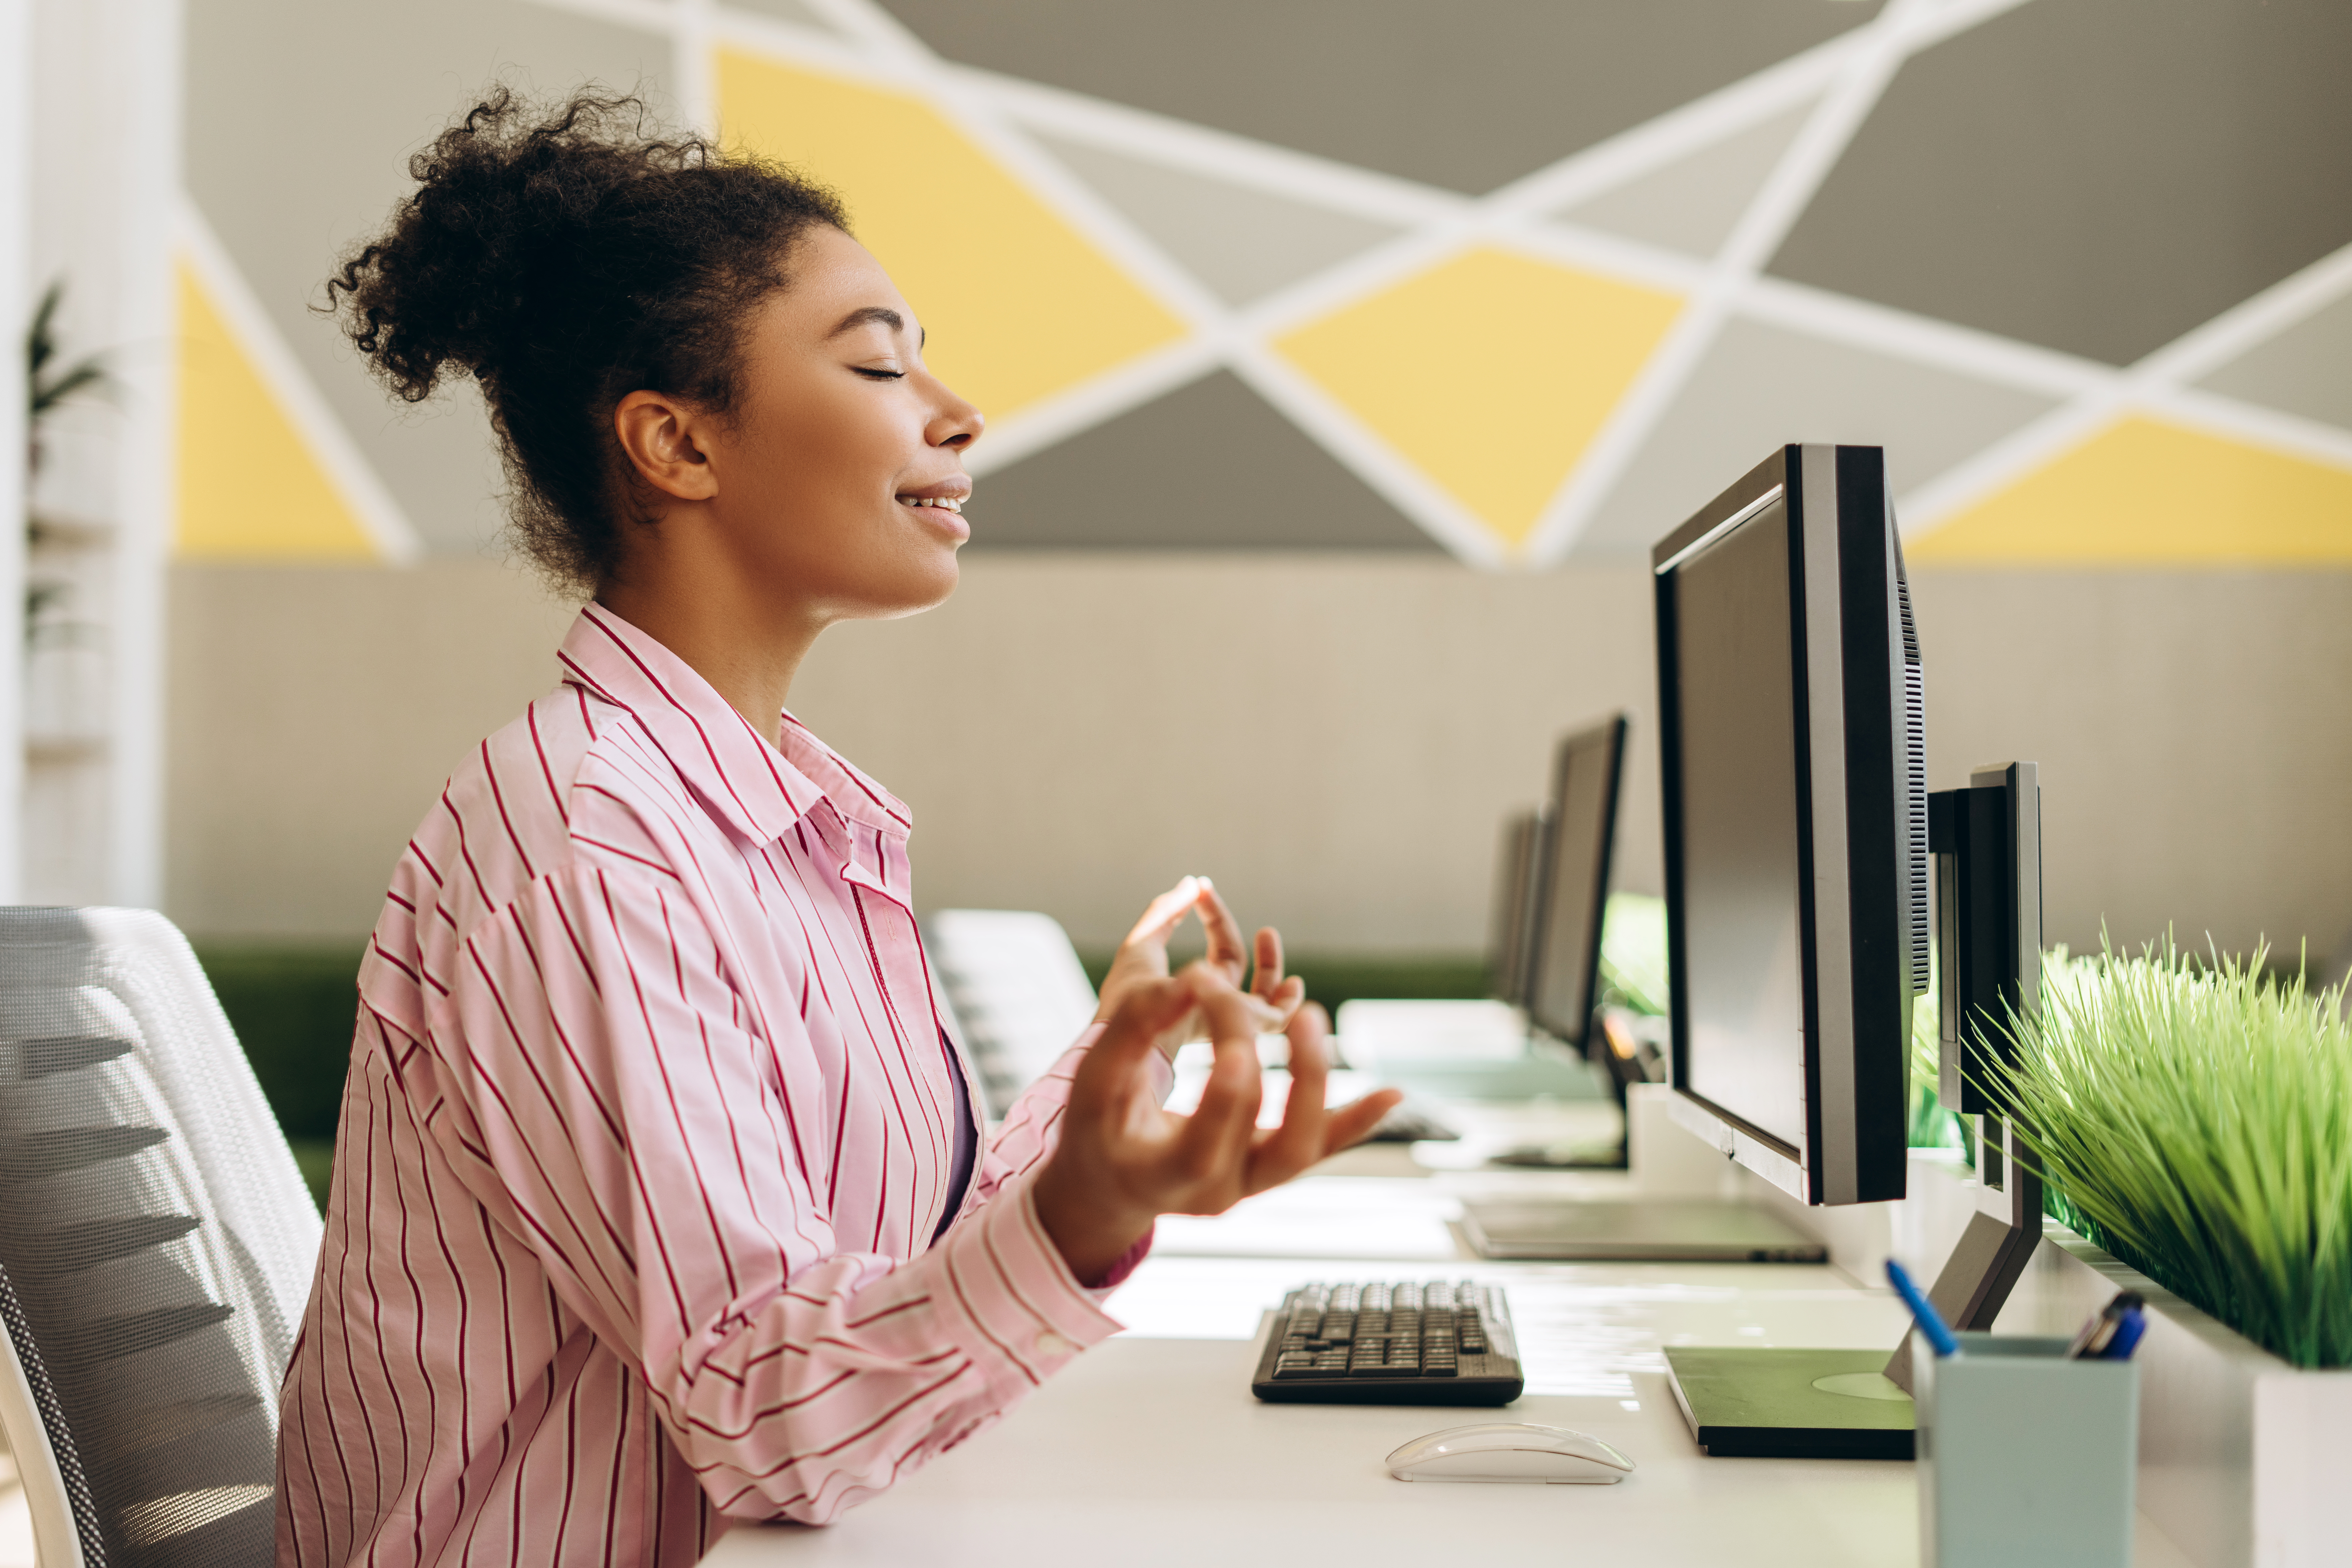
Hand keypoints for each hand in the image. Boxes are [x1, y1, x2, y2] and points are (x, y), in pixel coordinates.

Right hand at [1034, 963, 1402, 1283]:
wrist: (1108, 1186)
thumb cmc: (1095, 1127)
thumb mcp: (1094, 1079)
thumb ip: (1136, 1027)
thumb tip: (1194, 976)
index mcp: (1166, 1173)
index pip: (1213, 1125)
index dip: (1229, 1074)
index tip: (1228, 1017)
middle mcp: (1218, 1191)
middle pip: (1275, 1139)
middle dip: (1295, 1075)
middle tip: (1298, 1015)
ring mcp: (1249, 1186)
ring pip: (1304, 1148)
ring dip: (1323, 1085)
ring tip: (1317, 1021)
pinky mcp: (1268, 1170)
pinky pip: (1320, 1148)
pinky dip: (1356, 1121)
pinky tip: (1392, 1093)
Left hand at [1093, 877, 1306, 1056]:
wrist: (1125, 1033)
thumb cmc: (1125, 1000)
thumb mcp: (1143, 946)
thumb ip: (1165, 913)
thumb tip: (1192, 882)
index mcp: (1194, 988)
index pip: (1219, 951)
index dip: (1216, 917)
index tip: (1202, 888)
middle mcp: (1212, 1004)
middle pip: (1235, 965)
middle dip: (1230, 930)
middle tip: (1210, 896)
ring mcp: (1226, 1019)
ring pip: (1262, 997)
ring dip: (1271, 966)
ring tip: (1267, 932)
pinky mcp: (1237, 1032)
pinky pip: (1272, 1023)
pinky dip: (1287, 1006)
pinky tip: (1293, 983)